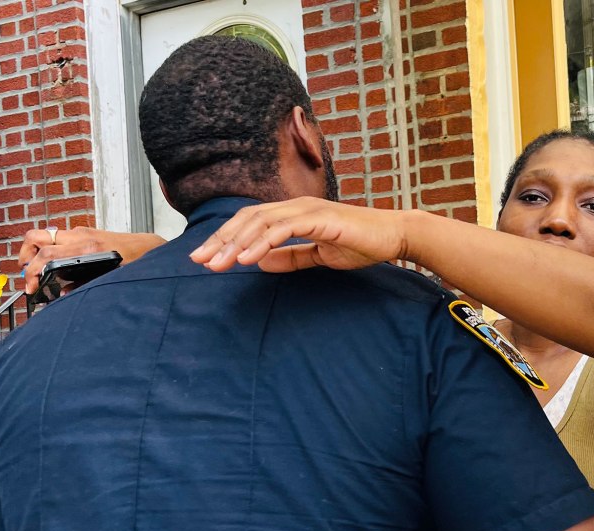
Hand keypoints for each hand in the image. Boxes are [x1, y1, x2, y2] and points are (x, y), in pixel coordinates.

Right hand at [18, 227, 164, 294]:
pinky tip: (53, 264)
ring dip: (35, 252)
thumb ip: (83, 285)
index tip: (30, 286)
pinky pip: (59, 237)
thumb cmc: (134, 262)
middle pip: (36, 237)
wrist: (148, 247)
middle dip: (24, 255)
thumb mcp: (108, 278)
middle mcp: (80, 236)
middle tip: (26, 273)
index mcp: (86, 248)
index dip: (32, 270)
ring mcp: (81, 231)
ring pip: (46, 235)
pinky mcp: (85, 232)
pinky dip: (49, 249)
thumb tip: (63, 293)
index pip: (46, 254)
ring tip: (36, 270)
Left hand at [189, 196, 408, 272]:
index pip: (250, 222)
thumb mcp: (318, 254)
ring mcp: (308, 209)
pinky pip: (285, 229)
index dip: (225, 239)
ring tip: (219, 263)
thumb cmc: (360, 243)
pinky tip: (248, 258)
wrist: (394, 236)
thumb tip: (259, 262)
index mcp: (293, 212)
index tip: (204, 258)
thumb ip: (289, 257)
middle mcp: (296, 205)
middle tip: (199, 261)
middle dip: (221, 240)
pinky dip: (263, 242)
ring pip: (261, 222)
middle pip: (248, 218)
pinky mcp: (321, 218)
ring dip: (237, 243)